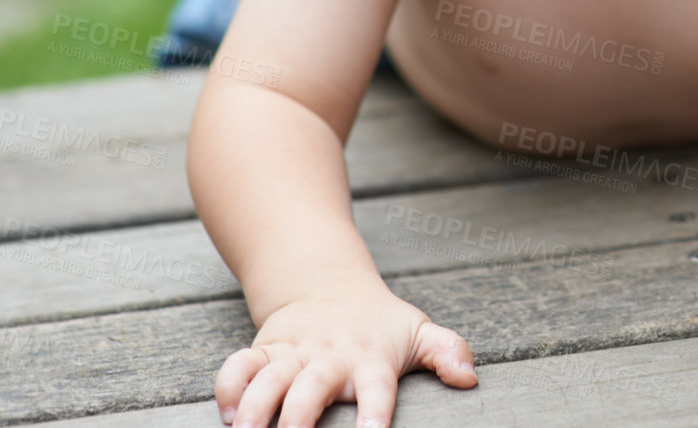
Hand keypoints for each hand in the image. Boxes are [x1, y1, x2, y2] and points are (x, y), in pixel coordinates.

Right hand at [215, 272, 476, 427]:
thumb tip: (469, 376)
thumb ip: (447, 351)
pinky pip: (238, 366)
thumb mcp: (418, 331)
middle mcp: (329, 358)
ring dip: (255, 408)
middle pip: (311, 388)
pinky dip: (228, 387)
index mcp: (370, 360)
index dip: (374, 416)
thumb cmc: (380, 324)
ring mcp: (293, 353)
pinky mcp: (264, 350)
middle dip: (299, 419)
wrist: (329, 283)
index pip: (377, 390)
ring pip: (268, 378)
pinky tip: (228, 415)